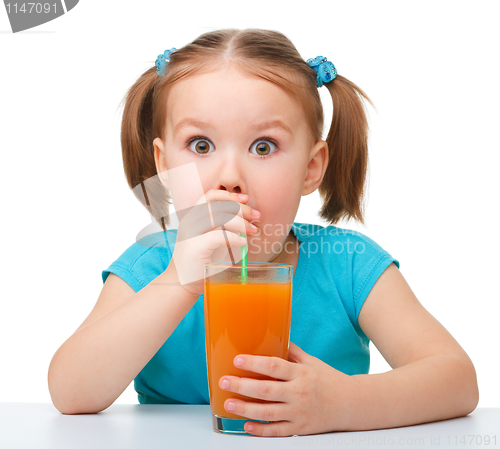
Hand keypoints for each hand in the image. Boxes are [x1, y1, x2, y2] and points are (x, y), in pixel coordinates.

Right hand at [166, 189, 259, 296]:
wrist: (183, 282)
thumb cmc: (201, 260)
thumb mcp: (213, 238)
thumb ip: (224, 226)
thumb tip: (248, 218)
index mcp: (194, 216)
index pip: (211, 196)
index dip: (230, 195)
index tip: (246, 199)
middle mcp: (190, 221)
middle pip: (218, 204)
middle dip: (241, 209)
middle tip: (256, 217)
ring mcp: (191, 233)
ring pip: (219, 217)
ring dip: (240, 223)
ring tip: (252, 231)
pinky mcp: (195, 247)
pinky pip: (219, 236)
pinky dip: (234, 237)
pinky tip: (243, 242)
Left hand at [218, 342, 355, 436]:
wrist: (351, 404)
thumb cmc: (328, 380)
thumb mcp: (311, 362)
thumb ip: (291, 352)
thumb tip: (273, 336)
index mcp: (301, 373)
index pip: (274, 366)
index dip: (254, 363)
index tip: (237, 360)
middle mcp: (299, 393)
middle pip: (266, 390)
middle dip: (241, 386)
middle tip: (224, 382)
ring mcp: (299, 413)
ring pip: (268, 413)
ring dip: (245, 409)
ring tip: (228, 403)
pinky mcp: (300, 429)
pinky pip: (277, 431)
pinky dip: (261, 430)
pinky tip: (246, 426)